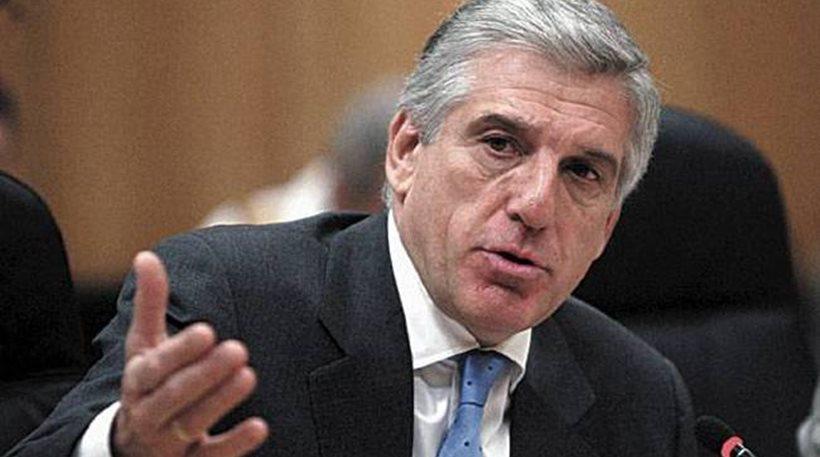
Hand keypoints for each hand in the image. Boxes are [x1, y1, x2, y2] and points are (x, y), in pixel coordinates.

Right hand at [113, 251, 268, 456]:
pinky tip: (260, 427)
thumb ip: (151, 303)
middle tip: (237, 349)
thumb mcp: (144, 345)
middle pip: (174, 395)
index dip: (180, 350)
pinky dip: (233, 444)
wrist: (129, 446)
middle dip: (204, 374)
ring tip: (249, 375)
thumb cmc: (146, 383)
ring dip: (220, 401)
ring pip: (191, 423)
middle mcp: (149, 412)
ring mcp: (168, 441)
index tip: (207, 331)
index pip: (156, 367)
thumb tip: (146, 255)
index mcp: (139, 380)